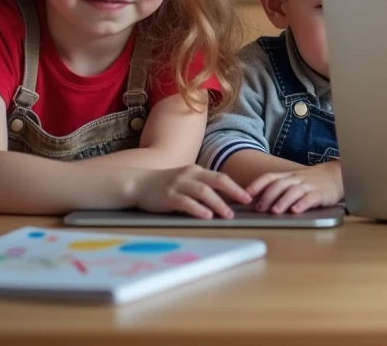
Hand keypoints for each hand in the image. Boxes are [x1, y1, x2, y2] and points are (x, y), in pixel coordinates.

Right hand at [132, 164, 251, 218]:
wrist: (137, 183)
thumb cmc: (164, 185)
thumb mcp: (185, 181)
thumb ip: (201, 187)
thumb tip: (224, 199)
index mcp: (197, 171)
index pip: (221, 178)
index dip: (236, 187)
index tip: (249, 196)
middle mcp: (189, 175)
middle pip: (217, 180)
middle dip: (234, 191)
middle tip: (246, 201)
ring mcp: (178, 185)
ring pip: (203, 191)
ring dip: (218, 203)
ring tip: (228, 214)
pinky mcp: (168, 196)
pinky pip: (185, 202)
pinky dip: (197, 208)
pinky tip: (206, 215)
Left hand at [246, 161, 342, 213]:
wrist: (337, 175)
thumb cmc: (312, 181)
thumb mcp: (294, 181)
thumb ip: (279, 188)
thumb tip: (256, 201)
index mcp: (288, 176)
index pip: (270, 177)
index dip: (257, 184)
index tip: (246, 194)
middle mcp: (297, 179)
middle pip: (280, 184)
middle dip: (268, 196)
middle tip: (260, 208)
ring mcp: (309, 185)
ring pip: (294, 191)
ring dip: (283, 201)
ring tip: (275, 211)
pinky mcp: (321, 193)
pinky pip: (311, 197)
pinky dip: (303, 204)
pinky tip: (296, 210)